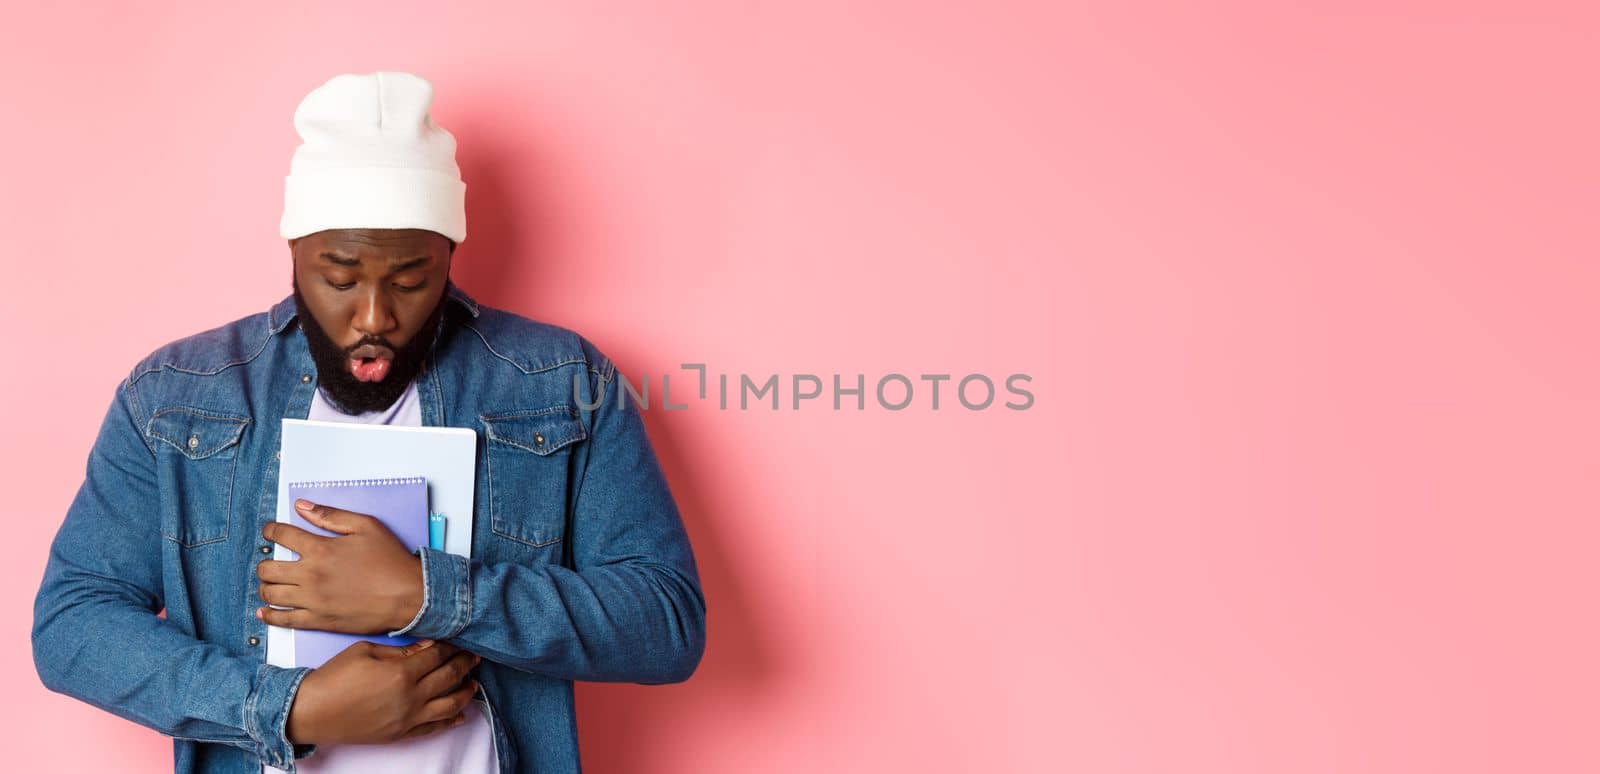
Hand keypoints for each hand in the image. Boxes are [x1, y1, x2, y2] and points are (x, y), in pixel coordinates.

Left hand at [256, 498, 424, 633]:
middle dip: (266, 562)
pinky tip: (265, 611)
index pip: (281, 535)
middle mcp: (310, 575)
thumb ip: (331, 515)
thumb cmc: (391, 560)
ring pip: (270, 594)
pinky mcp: (318, 620)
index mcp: (320, 549)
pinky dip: (270, 616)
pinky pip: (283, 620)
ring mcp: (312, 600)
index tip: (271, 532)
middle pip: (267, 568)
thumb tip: (302, 506)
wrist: (409, 596)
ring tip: (273, 582)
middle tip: (272, 561)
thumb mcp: (366, 527)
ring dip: (266, 586)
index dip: (271, 531)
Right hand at [287, 639, 479, 745]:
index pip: (437, 655)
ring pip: (449, 706)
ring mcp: (407, 718)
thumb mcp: (365, 651)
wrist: (312, 712)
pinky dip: (451, 720)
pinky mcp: (400, 734)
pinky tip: (461, 714)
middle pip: (448, 678)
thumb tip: (426, 646)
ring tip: (473, 683)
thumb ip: (399, 650)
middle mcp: (410, 697)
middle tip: (474, 657)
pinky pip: (433, 728)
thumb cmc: (334, 677)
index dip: (451, 646)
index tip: (460, 640)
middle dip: (464, 665)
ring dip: (465, 693)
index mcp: (401, 673)